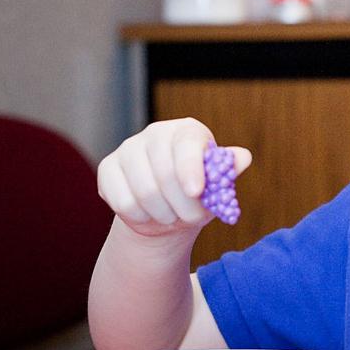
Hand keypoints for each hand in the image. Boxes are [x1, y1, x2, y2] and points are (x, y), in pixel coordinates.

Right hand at [97, 118, 252, 237]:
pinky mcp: (108, 169)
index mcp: (188, 132)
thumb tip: (242, 158)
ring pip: (143, 192)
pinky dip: (140, 217)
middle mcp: (156, 134)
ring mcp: (129, 149)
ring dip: (164, 214)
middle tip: (191, 218)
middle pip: (164, 173)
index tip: (196, 191)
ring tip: (172, 216)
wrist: (166, 212)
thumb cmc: (197, 194)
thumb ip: (228, 171)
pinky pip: (123, 202)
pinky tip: (149, 213)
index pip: (186, 144)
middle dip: (183, 205)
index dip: (190, 168)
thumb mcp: (218, 185)